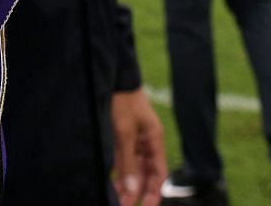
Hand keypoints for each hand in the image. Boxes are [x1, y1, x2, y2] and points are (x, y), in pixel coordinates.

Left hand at [111, 87, 166, 205]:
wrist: (113, 78)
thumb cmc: (123, 101)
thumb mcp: (125, 131)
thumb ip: (129, 161)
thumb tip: (133, 188)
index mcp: (155, 140)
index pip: (160, 173)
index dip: (155, 192)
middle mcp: (146, 143)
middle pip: (146, 174)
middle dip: (137, 191)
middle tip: (123, 204)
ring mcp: (134, 141)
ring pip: (134, 169)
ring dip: (126, 184)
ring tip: (115, 197)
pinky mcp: (122, 138)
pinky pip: (123, 161)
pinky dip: (119, 173)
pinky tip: (111, 183)